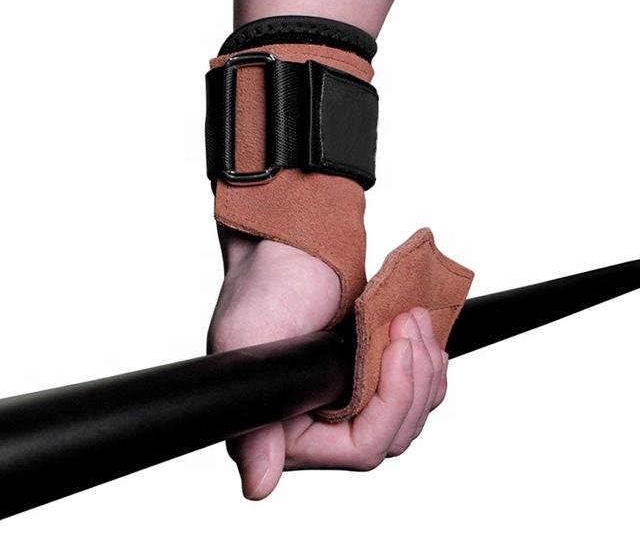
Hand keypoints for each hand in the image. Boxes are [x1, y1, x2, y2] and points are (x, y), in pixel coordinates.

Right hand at [209, 226, 448, 499]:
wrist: (288, 249)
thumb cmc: (262, 287)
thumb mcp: (248, 344)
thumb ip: (252, 422)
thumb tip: (258, 486)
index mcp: (288, 428)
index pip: (360, 447)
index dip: (390, 405)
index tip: (395, 348)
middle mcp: (322, 421)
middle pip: (396, 432)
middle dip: (413, 378)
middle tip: (408, 325)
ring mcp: (352, 397)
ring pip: (413, 412)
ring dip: (426, 366)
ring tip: (414, 319)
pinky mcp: (372, 374)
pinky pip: (418, 388)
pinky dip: (428, 360)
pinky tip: (420, 329)